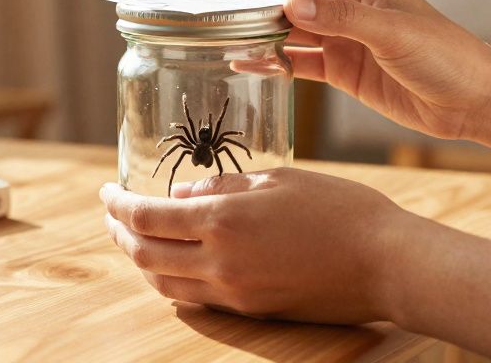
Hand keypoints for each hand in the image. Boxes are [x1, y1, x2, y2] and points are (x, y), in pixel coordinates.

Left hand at [100, 169, 406, 323]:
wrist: (386, 263)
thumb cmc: (340, 209)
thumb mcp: (278, 179)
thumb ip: (225, 184)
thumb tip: (183, 195)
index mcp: (224, 219)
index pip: (146, 217)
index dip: (117, 204)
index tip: (105, 190)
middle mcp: (220, 262)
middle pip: (144, 256)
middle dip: (119, 234)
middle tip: (111, 215)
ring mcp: (235, 293)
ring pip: (165, 285)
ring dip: (142, 262)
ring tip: (136, 239)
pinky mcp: (252, 311)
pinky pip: (196, 298)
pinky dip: (173, 280)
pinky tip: (177, 263)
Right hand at [198, 0, 490, 139]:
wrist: (474, 100)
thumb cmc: (446, 56)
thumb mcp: (392, 34)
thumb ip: (340, 18)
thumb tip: (290, 3)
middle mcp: (342, 2)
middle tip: (200, 11)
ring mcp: (341, 36)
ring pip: (284, 28)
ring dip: (252, 32)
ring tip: (214, 38)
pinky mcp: (342, 68)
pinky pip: (296, 60)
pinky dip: (270, 62)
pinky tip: (246, 64)